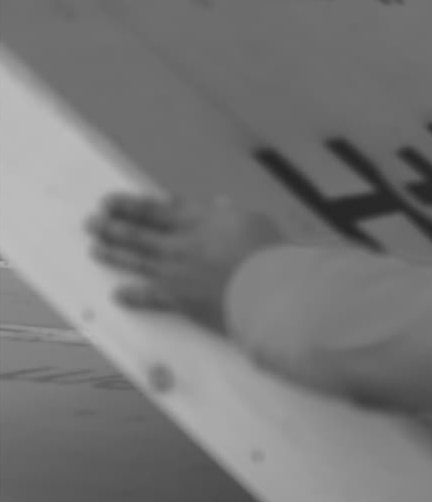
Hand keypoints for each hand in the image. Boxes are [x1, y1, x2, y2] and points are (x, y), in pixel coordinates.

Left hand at [87, 193, 283, 331]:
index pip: (154, 209)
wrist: (270, 291)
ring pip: (136, 261)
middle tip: (91, 223)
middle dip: (111, 227)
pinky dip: (133, 296)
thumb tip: (216, 205)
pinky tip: (119, 294)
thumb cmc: (268, 253)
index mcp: (198, 220)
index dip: (129, 205)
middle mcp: (180, 244)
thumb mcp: (253, 220)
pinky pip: (150, 297)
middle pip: (137, 233)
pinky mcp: (180, 300)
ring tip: (95, 248)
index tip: (109, 201)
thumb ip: (229, 213)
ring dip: (113, 254)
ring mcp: (176, 273)